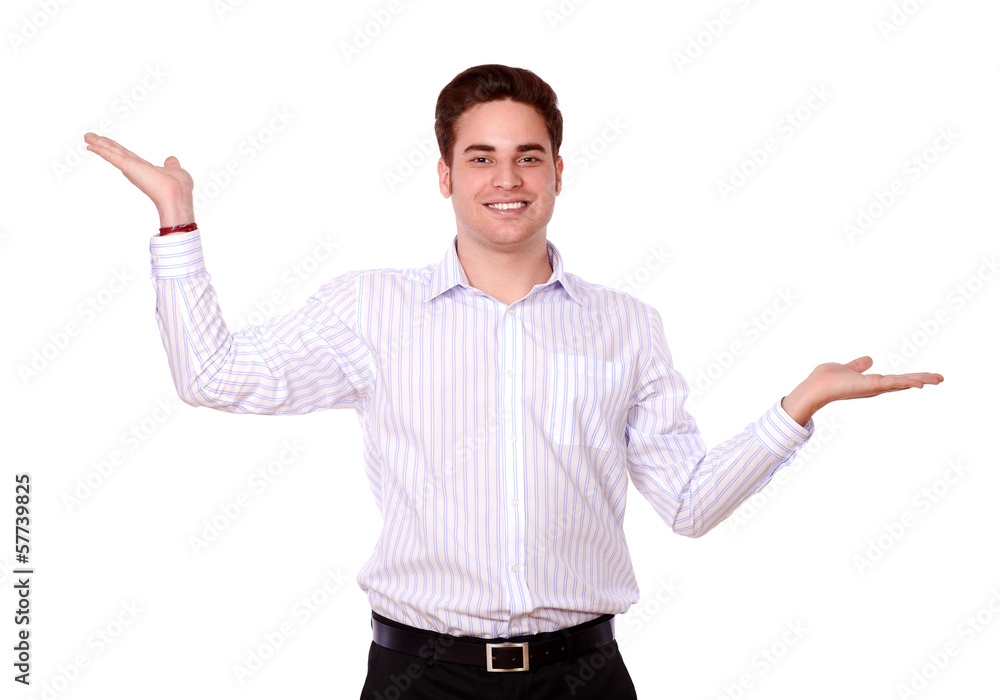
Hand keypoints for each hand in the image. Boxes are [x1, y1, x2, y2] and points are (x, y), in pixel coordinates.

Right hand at [84, 133, 194, 226]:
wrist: (176, 195)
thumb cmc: (178, 187)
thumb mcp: (176, 171)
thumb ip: (171, 165)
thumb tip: (171, 160)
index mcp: (144, 168)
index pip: (127, 156)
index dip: (117, 148)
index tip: (107, 142)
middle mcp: (135, 168)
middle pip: (115, 152)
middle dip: (103, 144)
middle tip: (89, 136)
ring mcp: (130, 168)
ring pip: (112, 152)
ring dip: (98, 144)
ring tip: (86, 136)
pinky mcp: (128, 167)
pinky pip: (111, 156)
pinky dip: (101, 150)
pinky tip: (90, 145)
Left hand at [781, 356, 942, 426]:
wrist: (817, 385)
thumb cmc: (828, 379)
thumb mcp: (848, 368)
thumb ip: (858, 365)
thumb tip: (869, 360)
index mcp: (872, 383)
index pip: (896, 379)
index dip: (911, 378)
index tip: (927, 377)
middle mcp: (876, 387)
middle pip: (904, 383)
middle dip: (922, 380)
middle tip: (941, 378)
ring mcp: (875, 388)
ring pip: (903, 383)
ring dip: (921, 380)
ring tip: (938, 378)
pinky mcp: (871, 386)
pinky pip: (893, 383)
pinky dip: (907, 382)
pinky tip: (920, 382)